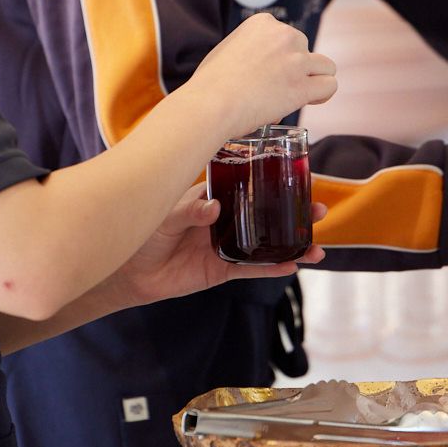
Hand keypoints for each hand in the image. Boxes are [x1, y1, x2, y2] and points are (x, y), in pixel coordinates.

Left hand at [109, 186, 326, 311]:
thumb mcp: (164, 214)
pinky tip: (293, 265)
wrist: (126, 269)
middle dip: (294, 212)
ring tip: (317, 246)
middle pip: (266, 214)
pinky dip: (272, 269)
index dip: (273, 181)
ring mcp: (224, 245)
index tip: (299, 175)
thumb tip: (213, 208)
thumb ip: (188, 211)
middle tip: (320, 210)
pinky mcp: (220, 270)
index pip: (248, 184)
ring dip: (291, 244)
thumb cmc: (142, 230)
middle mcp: (224, 219)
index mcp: (212, 196)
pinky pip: (251, 269)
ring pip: (265, 244)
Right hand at [192, 12, 336, 140]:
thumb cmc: (210, 83)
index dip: (281, 56)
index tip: (268, 71)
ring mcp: (296, 60)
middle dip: (296, 67)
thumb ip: (249, 50)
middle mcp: (284, 36)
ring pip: (326, 66)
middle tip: (277, 87)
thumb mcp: (227, 49)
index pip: (286, 36)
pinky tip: (310, 100)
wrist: (211, 103)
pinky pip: (330, 85)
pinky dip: (323, 94)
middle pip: (305, 49)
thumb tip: (261, 70)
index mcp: (263, 23)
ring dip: (314, 79)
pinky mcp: (302, 86)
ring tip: (299, 93)